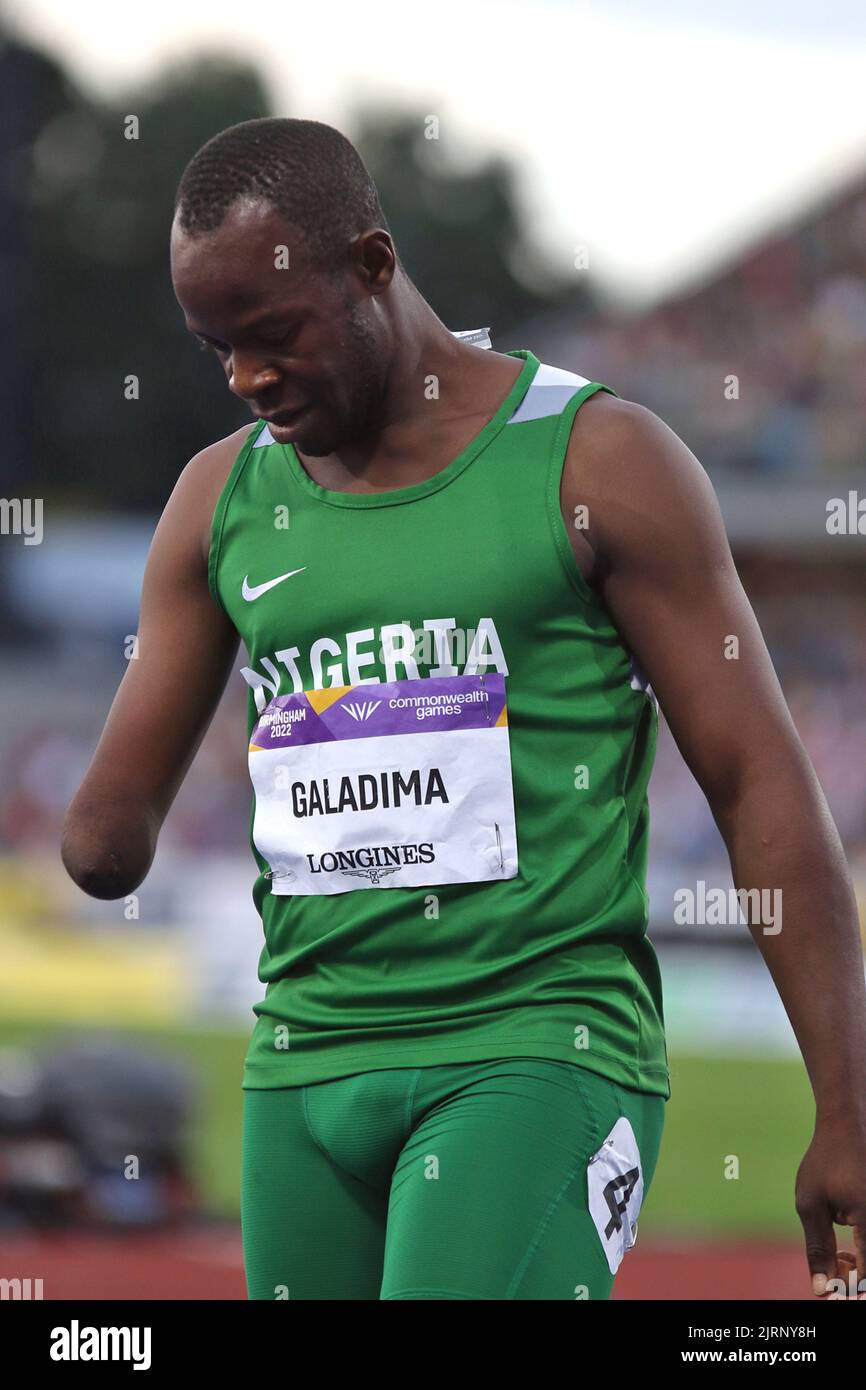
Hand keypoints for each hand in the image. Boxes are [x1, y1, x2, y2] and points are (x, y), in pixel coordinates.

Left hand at [795, 1121, 865, 1298]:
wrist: (847, 1126)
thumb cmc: (825, 1162)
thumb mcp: (811, 1204)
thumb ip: (818, 1248)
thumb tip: (822, 1290)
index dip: (850, 1290)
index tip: (833, 1289)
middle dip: (855, 1279)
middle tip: (833, 1271)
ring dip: (862, 1267)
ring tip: (840, 1256)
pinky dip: (865, 1250)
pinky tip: (850, 1243)